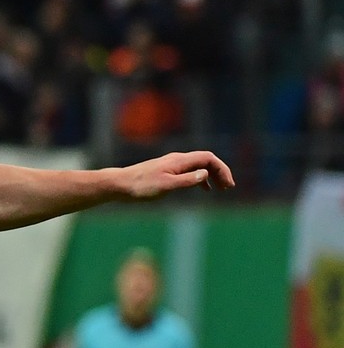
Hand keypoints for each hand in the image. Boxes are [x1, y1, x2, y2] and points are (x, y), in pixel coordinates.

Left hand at [119, 151, 235, 199]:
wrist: (120, 185)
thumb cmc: (142, 187)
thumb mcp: (166, 186)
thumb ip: (187, 180)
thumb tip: (206, 173)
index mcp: (179, 161)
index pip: (208, 158)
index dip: (222, 169)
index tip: (228, 185)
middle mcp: (177, 159)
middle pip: (206, 160)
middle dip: (220, 172)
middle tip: (228, 187)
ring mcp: (172, 165)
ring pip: (198, 166)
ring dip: (212, 175)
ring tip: (220, 189)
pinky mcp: (166, 172)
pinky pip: (190, 172)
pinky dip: (200, 179)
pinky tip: (204, 189)